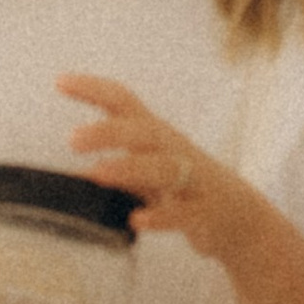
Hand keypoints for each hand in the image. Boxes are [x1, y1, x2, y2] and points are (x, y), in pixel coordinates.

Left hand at [58, 73, 244, 259]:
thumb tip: (70, 176)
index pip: (124, 102)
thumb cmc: (187, 190)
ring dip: (130, 168)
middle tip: (72, 139)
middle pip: (144, 131)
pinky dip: (161, 217)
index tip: (61, 82)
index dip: (94, 89)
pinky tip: (137, 220)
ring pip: (165, 167)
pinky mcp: (205, 212)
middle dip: (109, 132)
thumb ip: (116, 171)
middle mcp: (175, 151)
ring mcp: (193, 181)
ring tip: (99, 172)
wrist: (241, 218)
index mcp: (156, 136)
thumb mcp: (150, 173)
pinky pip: (184, 213)